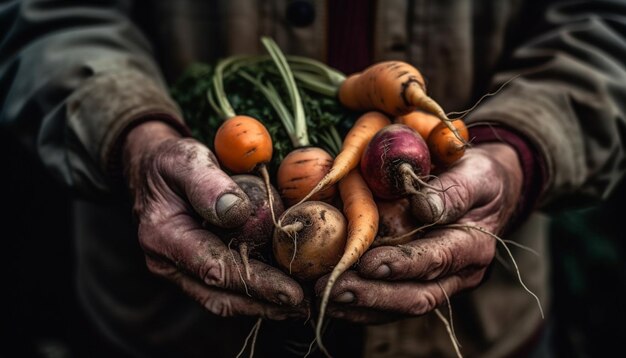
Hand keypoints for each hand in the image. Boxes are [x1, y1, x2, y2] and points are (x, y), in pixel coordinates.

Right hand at [123, 121, 305, 319]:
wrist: (153, 171)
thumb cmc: (171, 162)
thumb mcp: (186, 160)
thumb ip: (208, 183)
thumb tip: (238, 211)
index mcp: (163, 236)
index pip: (214, 268)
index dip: (256, 283)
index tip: (291, 290)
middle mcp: (168, 263)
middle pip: (221, 296)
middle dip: (265, 304)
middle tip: (305, 307)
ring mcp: (180, 271)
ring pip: (224, 299)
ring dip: (263, 306)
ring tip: (300, 307)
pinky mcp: (194, 270)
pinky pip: (226, 289)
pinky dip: (255, 294)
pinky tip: (283, 294)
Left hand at [315, 143, 522, 323]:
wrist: (483, 190)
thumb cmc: (476, 178)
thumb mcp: (474, 174)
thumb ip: (453, 192)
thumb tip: (425, 208)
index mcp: (472, 246)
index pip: (437, 260)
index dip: (403, 264)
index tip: (368, 263)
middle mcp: (457, 274)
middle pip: (416, 296)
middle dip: (374, 296)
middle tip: (335, 288)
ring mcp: (437, 284)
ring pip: (399, 305)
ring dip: (361, 305)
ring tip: (325, 296)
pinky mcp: (417, 284)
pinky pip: (389, 303)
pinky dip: (359, 305)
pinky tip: (331, 298)